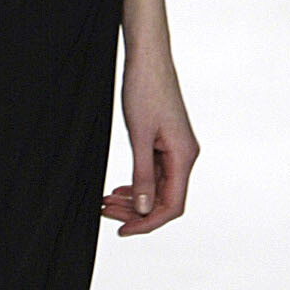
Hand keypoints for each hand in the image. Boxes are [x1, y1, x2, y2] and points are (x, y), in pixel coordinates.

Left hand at [102, 48, 197, 236]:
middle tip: (105, 213)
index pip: (171, 206)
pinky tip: (119, 189)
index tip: (122, 230)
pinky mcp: (166, 142)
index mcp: (184, 157)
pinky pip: (154, 174)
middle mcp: (184, 156)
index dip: (147, 223)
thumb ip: (142, 175)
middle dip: (135, 212)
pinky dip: (137, 184)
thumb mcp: (139, 136)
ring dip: (134, 199)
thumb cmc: (145, 90)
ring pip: (157, 188)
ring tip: (106, 202)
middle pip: (164, 200)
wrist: (148, 58)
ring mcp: (176, 150)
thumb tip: (143, 209)